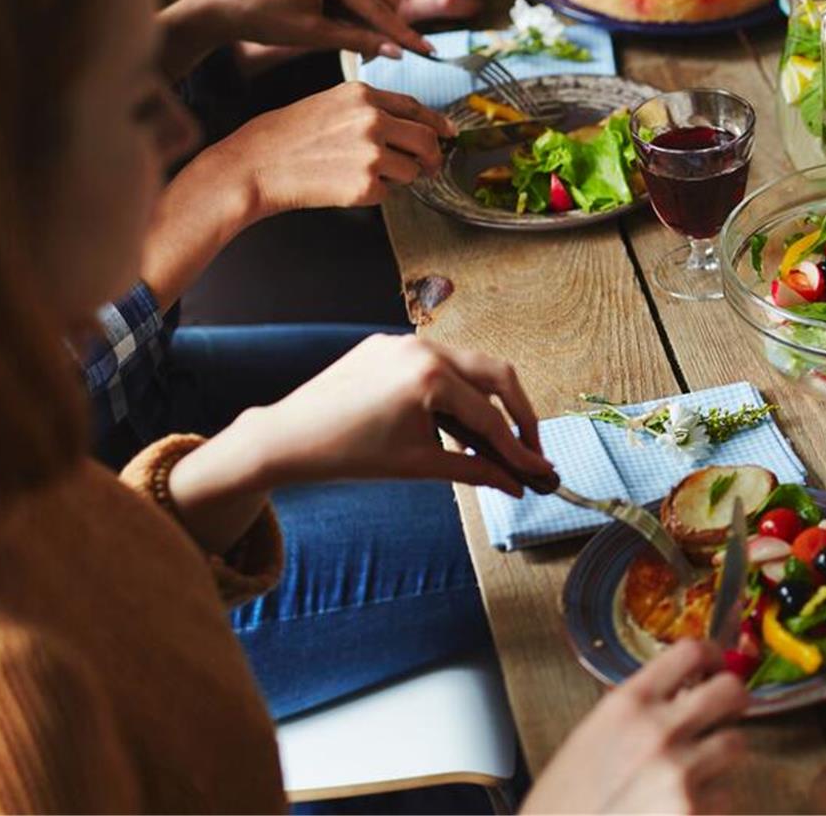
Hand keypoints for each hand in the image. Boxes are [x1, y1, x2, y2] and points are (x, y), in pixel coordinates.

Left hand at [182, 0, 432, 60]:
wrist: (229, 5)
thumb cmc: (265, 18)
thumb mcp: (314, 35)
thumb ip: (359, 41)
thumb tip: (396, 52)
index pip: (380, 7)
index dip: (403, 33)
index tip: (427, 51)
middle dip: (394, 22)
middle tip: (396, 52)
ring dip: (379, 16)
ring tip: (370, 43)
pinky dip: (365, 9)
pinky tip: (357, 28)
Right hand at [202, 81, 453, 218]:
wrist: (254, 165)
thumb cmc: (286, 136)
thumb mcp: (329, 104)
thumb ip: (370, 110)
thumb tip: (410, 125)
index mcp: (363, 95)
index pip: (416, 108)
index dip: (437, 123)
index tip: (449, 133)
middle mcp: (372, 120)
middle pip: (427, 140)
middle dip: (432, 157)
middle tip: (429, 167)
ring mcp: (371, 154)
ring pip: (412, 171)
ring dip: (398, 177)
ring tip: (361, 174)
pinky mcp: (366, 185)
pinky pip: (389, 194)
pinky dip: (374, 194)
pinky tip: (344, 186)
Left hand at [228, 333, 550, 494]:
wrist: (286, 438)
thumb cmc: (346, 454)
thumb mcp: (418, 464)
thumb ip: (475, 471)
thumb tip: (514, 484)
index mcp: (430, 376)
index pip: (490, 418)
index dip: (519, 450)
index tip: (540, 470)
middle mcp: (422, 348)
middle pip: (496, 375)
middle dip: (519, 414)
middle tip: (530, 448)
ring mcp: (404, 342)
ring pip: (468, 366)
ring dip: (487, 401)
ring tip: (494, 439)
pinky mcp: (388, 344)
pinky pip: (437, 363)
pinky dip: (455, 390)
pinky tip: (455, 421)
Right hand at [525, 642, 748, 813]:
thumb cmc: (564, 805)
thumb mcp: (591, 739)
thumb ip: (638, 712)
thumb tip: (682, 696)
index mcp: (627, 705)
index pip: (690, 652)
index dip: (711, 655)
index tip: (715, 665)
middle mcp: (658, 732)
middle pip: (730, 691)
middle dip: (733, 700)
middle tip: (727, 712)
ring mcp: (680, 773)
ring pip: (735, 744)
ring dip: (719, 757)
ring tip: (688, 776)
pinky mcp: (695, 812)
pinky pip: (725, 795)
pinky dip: (710, 804)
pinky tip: (676, 811)